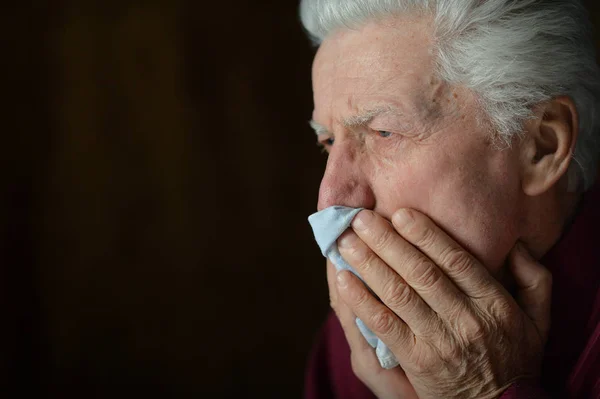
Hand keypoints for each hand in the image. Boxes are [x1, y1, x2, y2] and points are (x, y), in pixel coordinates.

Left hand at [334, 209, 551, 398]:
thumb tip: (515, 245)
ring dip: (368, 264)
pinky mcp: (417, 360)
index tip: (401, 213)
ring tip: (345, 242)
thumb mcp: (538, 320)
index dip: (426, 235)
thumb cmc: (514, 358)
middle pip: (421, 272)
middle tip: (361, 219)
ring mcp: (439, 341)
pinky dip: (361, 300)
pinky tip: (343, 279)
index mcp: (495, 304)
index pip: (457, 261)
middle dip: (387, 242)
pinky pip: (384, 324)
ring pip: (399, 293)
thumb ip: (534, 280)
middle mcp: (466, 320)